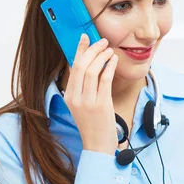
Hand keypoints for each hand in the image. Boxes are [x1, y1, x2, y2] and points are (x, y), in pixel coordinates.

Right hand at [64, 34, 118, 154]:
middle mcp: (76, 98)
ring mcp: (88, 102)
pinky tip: (113, 60)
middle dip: (92, 50)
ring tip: (109, 49)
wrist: (98, 146)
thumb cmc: (93, 125)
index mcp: (69, 96)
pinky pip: (105, 81)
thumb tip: (89, 65)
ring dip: (102, 57)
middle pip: (81, 66)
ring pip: (92, 71)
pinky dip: (109, 67)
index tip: (86, 38)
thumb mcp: (82, 105)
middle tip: (102, 41)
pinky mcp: (102, 105)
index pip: (72, 67)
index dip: (79, 50)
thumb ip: (83, 88)